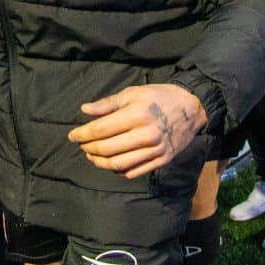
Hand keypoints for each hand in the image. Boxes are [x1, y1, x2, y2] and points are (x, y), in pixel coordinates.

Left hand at [67, 83, 206, 178]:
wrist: (192, 108)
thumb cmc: (159, 97)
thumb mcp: (133, 93)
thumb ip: (108, 104)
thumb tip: (84, 110)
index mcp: (137, 114)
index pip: (101, 129)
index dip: (83, 134)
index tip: (73, 136)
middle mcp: (145, 134)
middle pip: (107, 149)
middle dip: (89, 148)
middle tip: (82, 145)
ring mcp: (155, 150)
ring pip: (118, 164)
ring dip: (100, 162)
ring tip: (92, 156)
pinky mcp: (162, 160)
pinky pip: (134, 171)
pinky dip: (118, 170)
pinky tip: (112, 163)